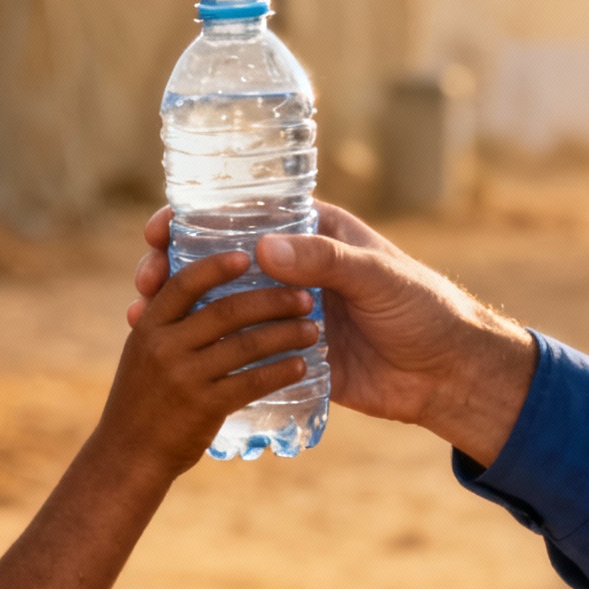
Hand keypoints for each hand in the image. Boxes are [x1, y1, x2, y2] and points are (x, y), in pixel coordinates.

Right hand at [101, 249, 318, 477]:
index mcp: (149, 325)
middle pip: (226, 310)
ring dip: (285, 334)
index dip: (217, 265)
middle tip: (304, 297)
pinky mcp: (203, 407)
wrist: (127, 456)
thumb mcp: (143, 353)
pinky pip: (252, 382)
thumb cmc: (142, 400)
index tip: (249, 255)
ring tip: (313, 330)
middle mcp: (163, 345)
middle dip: (272, 300)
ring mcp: (183, 376)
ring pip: (245, 345)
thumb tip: (206, 285)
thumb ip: (171, 324)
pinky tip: (302, 366)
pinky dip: (281, 372)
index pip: (184, 282)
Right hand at [128, 204, 534, 465]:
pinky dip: (205, 352)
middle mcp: (293, 269)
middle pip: (219, 262)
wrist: (449, 373)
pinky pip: (239, 351)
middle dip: (173, 268)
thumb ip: (324, 261)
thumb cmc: (423, 309)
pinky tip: (171, 360)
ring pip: (221, 307)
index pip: (243, 215)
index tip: (159, 228)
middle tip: (142, 281)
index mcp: (311, 234)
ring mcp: (287, 314)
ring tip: (139, 321)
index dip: (196, 218)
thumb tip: (261, 247)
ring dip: (179, 312)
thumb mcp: (376, 277)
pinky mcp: (290, 356)